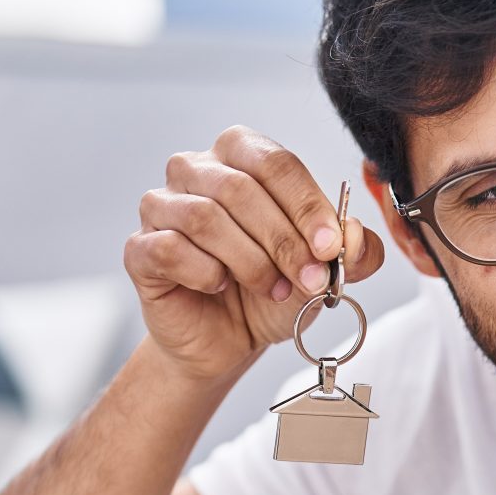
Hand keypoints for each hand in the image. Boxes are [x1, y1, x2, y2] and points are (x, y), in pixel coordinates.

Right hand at [123, 128, 384, 384]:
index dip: (306, 205)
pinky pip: (169, 249)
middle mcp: (195, 170)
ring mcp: (160, 206)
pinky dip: (205, 273)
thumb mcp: (324, 272)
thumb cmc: (271, 289)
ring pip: (204, 218)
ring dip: (250, 261)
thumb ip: (352, 251)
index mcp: (240, 156)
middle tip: (309, 280)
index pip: (274, 162)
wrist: (229, 338)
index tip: (330, 248)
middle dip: (283, 240)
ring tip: (273, 288)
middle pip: (239, 188)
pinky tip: (221, 286)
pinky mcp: (139, 248)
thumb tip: (356, 235)